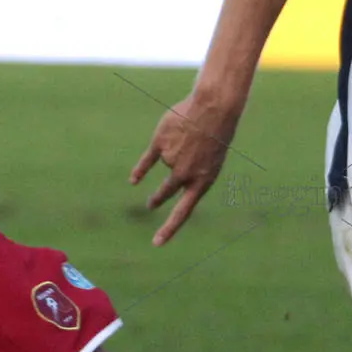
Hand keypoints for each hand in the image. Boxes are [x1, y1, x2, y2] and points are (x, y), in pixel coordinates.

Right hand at [129, 92, 241, 246]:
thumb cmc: (216, 134)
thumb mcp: (211, 161)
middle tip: (151, 205)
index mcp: (202, 182)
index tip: (157, 243)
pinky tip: (135, 179)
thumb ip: (192, 177)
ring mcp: (171, 159)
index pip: (183, 212)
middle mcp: (185, 175)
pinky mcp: (160, 144)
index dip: (169, 228)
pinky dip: (140, 170)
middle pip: (166, 193)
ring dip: (174, 150)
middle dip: (157, 200)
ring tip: (187, 138)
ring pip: (166, 162)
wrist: (214, 109)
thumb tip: (166, 190)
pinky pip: (148, 161)